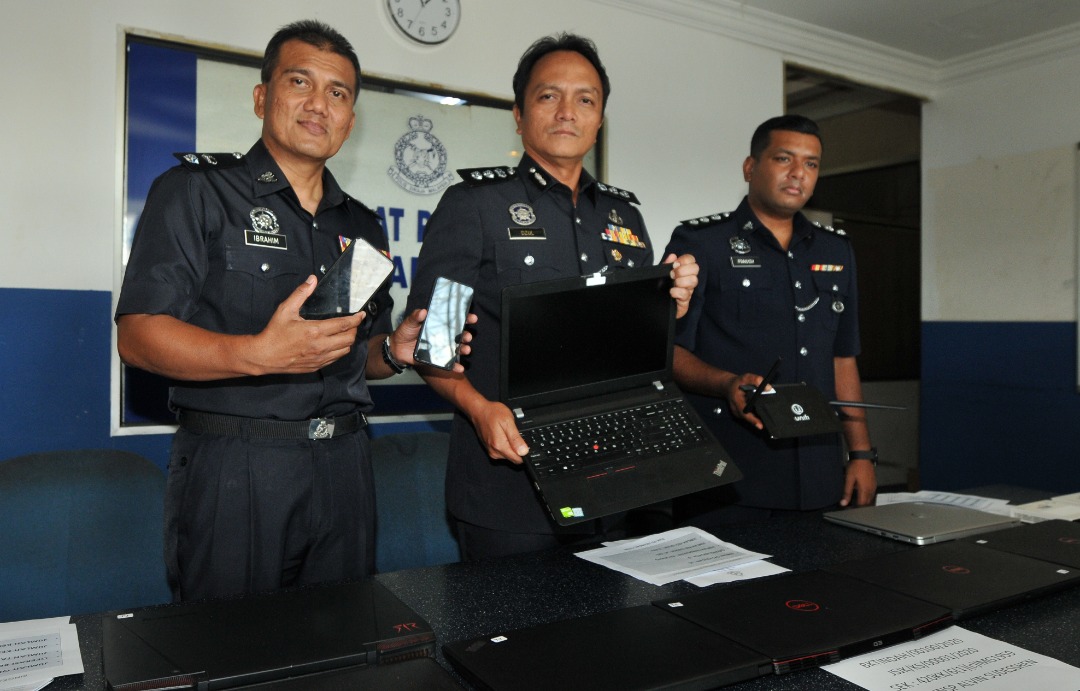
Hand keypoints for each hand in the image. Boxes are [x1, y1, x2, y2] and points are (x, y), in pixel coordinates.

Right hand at [249, 275, 364, 373]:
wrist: (264, 356)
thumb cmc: (274, 333)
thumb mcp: (286, 309)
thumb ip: (301, 293)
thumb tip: (312, 280)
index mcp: (315, 331)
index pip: (344, 325)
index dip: (356, 319)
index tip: (361, 315)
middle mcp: (320, 346)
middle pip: (349, 339)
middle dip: (354, 329)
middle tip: (352, 323)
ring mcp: (320, 358)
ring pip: (345, 350)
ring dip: (348, 341)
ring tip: (344, 333)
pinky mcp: (317, 366)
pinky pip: (335, 359)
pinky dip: (339, 351)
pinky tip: (334, 344)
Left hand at [389, 308, 477, 373]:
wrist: (397, 349)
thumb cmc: (405, 332)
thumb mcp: (409, 322)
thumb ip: (415, 317)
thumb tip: (423, 311)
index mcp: (438, 325)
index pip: (454, 320)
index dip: (465, 318)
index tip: (472, 318)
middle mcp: (442, 336)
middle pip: (458, 335)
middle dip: (466, 335)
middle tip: (468, 336)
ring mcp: (441, 348)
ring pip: (456, 348)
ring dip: (464, 349)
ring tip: (467, 350)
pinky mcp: (437, 359)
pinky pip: (448, 363)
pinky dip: (455, 366)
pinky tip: (460, 368)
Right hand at [468, 399, 528, 463]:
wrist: (479, 411)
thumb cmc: (492, 413)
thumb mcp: (508, 422)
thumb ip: (516, 438)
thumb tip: (524, 452)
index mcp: (500, 446)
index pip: (518, 459)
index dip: (524, 451)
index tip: (522, 442)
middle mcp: (495, 452)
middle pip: (513, 457)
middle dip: (517, 447)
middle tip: (513, 433)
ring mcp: (492, 451)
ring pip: (508, 454)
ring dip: (511, 445)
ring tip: (506, 432)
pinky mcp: (490, 448)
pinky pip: (503, 451)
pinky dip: (506, 444)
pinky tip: (503, 434)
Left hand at [661, 253, 697, 318]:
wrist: (655, 306)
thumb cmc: (661, 289)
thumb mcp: (661, 274)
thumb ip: (666, 265)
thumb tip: (673, 256)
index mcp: (684, 271)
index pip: (691, 260)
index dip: (684, 260)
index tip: (675, 264)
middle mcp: (688, 280)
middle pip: (695, 268)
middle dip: (682, 270)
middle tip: (672, 275)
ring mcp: (688, 291)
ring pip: (693, 281)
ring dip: (681, 281)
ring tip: (672, 284)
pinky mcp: (685, 302)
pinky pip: (686, 294)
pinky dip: (677, 292)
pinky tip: (671, 292)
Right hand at [725, 372, 768, 429]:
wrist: (728, 386)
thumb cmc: (738, 382)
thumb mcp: (746, 377)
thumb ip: (756, 380)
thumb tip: (768, 388)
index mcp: (736, 401)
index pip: (744, 413)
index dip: (753, 420)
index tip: (760, 425)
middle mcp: (735, 409)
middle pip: (747, 418)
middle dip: (756, 421)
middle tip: (766, 424)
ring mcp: (737, 413)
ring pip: (747, 418)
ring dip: (756, 419)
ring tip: (766, 421)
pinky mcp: (740, 414)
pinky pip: (748, 417)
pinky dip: (754, 417)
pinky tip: (761, 416)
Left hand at [840, 459, 876, 506]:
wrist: (862, 456)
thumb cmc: (856, 465)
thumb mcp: (849, 479)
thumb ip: (847, 492)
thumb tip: (844, 502)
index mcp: (865, 489)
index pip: (862, 504)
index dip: (857, 508)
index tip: (851, 509)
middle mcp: (871, 488)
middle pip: (867, 502)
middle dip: (861, 505)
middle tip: (854, 506)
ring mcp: (873, 485)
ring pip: (870, 498)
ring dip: (865, 500)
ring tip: (857, 500)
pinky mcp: (874, 481)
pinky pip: (872, 492)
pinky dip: (867, 495)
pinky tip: (862, 492)